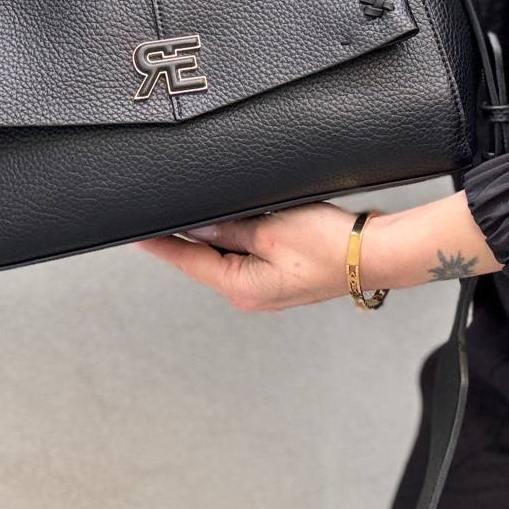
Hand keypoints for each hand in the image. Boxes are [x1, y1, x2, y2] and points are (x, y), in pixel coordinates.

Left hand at [134, 192, 502, 312]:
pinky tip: (230, 221)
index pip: (186, 261)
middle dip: (182, 237)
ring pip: (224, 256)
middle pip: (202, 260)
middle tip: (156, 213)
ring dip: (210, 236)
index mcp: (241, 287)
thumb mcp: (270, 229)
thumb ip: (227, 229)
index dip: (158, 243)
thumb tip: (193, 228)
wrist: (377, 254)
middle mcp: (249, 294)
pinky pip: (245, 255)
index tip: (132, 233)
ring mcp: (266, 287)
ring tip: (189, 214)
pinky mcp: (280, 276)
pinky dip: (233, 238)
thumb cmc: (332, 245)